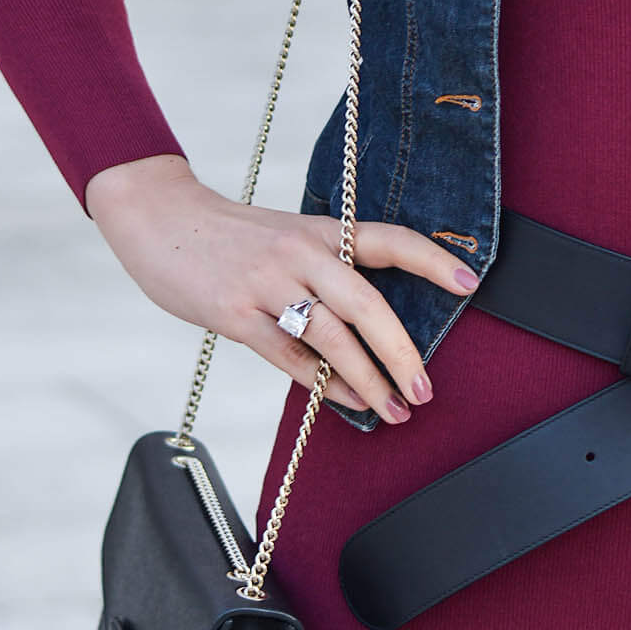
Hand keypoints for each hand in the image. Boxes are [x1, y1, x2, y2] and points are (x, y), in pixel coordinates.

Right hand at [85, 153, 481, 424]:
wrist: (160, 218)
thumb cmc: (231, 238)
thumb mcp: (285, 238)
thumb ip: (324, 274)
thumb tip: (366, 333)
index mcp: (321, 230)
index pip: (389, 240)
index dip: (432, 259)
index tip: (470, 282)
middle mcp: (301, 251)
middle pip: (366, 303)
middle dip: (401, 351)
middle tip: (424, 391)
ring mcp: (267, 281)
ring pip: (330, 336)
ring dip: (366, 380)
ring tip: (391, 410)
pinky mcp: (235, 311)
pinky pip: (286, 354)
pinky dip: (318, 382)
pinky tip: (341, 401)